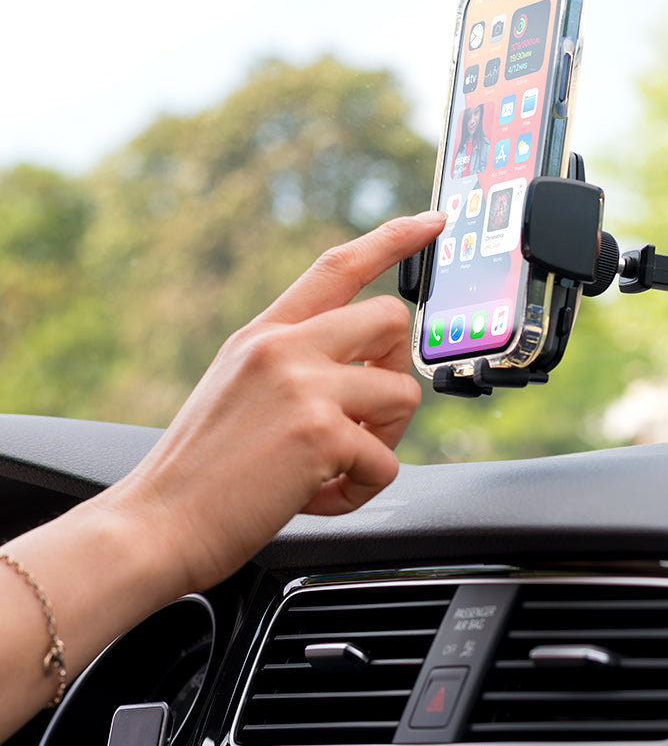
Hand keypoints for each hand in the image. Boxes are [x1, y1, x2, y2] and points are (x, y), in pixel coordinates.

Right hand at [102, 211, 444, 594]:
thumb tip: (364, 364)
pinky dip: (363, 488)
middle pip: (391, 318)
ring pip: (402, 392)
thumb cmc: (199, 469)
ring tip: (339, 465)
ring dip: (385, 437)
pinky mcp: (319, 434)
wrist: (154, 525)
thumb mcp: (239, 386)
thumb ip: (295, 362)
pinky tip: (320, 497)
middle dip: (398, 366)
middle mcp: (285, 347)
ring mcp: (303, 386)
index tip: (434, 220)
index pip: (339, 265)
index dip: (394, 238)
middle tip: (370, 412)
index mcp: (266, 333)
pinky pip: (386, 460)